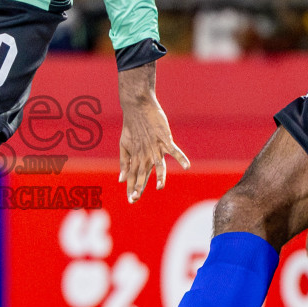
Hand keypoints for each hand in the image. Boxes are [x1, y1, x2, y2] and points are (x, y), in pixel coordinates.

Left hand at [117, 71, 189, 202]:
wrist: (137, 106)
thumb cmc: (132, 127)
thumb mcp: (124, 144)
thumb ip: (124, 162)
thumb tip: (120, 180)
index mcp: (136, 156)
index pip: (133, 175)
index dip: (131, 187)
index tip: (130, 200)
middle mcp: (145, 154)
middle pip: (142, 173)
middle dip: (138, 186)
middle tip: (135, 199)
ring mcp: (155, 147)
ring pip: (158, 164)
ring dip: (158, 176)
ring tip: (159, 187)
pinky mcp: (164, 139)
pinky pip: (174, 150)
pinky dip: (180, 157)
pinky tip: (186, 166)